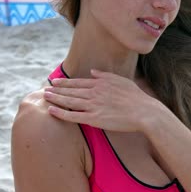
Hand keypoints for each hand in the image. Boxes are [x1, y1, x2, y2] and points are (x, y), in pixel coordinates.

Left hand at [43, 69, 157, 132]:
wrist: (144, 112)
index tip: (56, 82)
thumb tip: (92, 72)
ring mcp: (93, 106)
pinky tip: (52, 110)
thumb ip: (105, 76)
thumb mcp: (121, 80)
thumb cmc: (136, 98)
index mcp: (100, 84)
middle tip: (46, 89)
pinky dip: (62, 113)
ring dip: (56, 99)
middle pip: (71, 91)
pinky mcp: (94, 119)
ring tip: (45, 96)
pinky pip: (74, 116)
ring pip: (70, 102)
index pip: (78, 82)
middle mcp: (94, 93)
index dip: (65, 82)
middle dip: (57, 89)